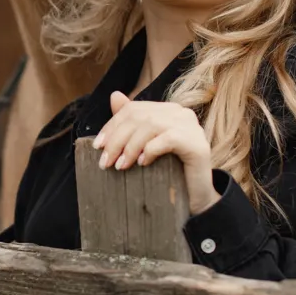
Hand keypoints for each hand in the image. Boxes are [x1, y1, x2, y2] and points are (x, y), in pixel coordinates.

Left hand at [92, 91, 219, 214]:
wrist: (194, 199)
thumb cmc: (167, 173)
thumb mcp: (144, 147)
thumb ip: (131, 122)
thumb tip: (114, 95)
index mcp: (168, 110)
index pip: (134, 110)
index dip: (112, 126)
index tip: (97, 146)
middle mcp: (182, 113)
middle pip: (140, 117)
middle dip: (117, 139)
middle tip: (105, 161)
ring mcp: (192, 127)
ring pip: (152, 125)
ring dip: (130, 146)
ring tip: (120, 166)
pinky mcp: (198, 144)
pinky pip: (168, 139)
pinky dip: (150, 150)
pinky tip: (143, 163)